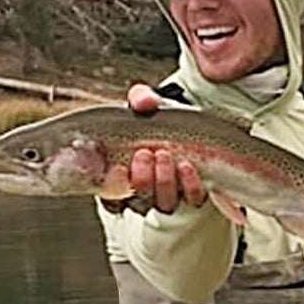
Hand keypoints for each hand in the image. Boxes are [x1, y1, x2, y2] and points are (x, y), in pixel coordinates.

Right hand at [101, 83, 206, 213]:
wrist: (190, 122)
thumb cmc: (158, 117)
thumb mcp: (146, 104)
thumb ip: (140, 98)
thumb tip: (144, 101)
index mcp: (122, 176)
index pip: (111, 199)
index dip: (111, 192)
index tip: (117, 169)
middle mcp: (144, 192)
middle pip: (139, 202)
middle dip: (141, 179)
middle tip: (144, 153)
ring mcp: (169, 195)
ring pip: (164, 205)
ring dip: (163, 182)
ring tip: (164, 154)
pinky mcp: (193, 194)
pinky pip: (192, 200)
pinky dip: (190, 185)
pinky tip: (186, 166)